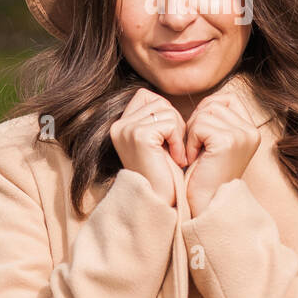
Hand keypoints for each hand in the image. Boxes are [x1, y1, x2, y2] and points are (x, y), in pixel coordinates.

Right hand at [109, 89, 187, 206]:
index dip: (165, 113)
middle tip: (175, 147)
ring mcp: (127, 130)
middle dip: (174, 122)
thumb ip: (155, 119)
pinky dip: (178, 141)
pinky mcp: (139, 136)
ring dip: (178, 133)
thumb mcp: (156, 141)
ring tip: (175, 154)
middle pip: (158, 101)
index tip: (169, 138)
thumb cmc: (163, 173)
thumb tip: (166, 100)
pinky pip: (170, 124)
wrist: (159, 201)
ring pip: (166, 110)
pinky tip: (176, 158)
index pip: (146, 96)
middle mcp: (119, 126)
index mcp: (120, 126)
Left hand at [184, 87, 260, 216]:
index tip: (201, 134)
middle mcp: (251, 131)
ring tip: (195, 153)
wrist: (206, 204)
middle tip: (195, 146)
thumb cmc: (205, 174)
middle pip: (214, 103)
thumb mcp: (217, 142)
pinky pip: (199, 126)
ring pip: (205, 112)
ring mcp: (241, 135)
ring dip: (192, 133)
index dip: (207, 110)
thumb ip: (217, 120)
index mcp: (251, 130)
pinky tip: (193, 158)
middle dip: (197, 121)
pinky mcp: (227, 141)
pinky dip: (190, 142)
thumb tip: (205, 100)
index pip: (227, 98)